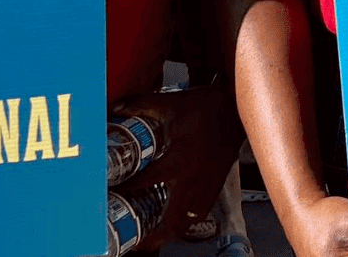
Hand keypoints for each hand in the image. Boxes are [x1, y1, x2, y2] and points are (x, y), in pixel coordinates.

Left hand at [115, 84, 245, 245]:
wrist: (236, 109)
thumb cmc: (207, 107)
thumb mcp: (170, 104)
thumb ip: (141, 104)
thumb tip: (117, 106)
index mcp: (177, 162)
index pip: (144, 183)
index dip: (125, 190)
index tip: (111, 194)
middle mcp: (191, 179)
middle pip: (172, 221)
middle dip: (154, 237)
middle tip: (138, 243)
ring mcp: (205, 184)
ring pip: (188, 221)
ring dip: (171, 232)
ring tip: (155, 239)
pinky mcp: (215, 184)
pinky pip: (201, 212)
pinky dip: (188, 221)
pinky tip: (179, 221)